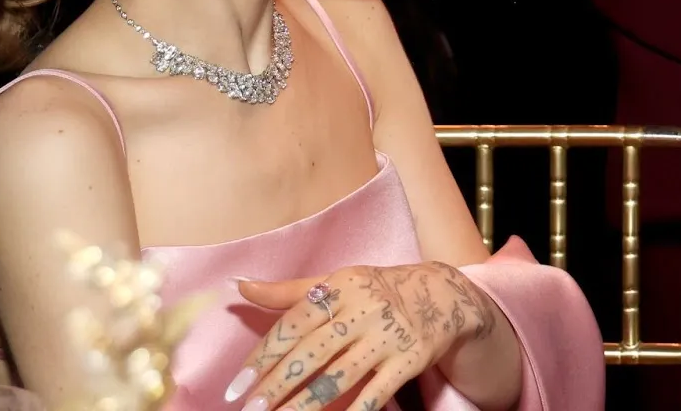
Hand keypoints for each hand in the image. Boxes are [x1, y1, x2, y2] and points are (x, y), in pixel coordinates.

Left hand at [228, 262, 501, 410]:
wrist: (442, 296)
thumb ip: (289, 291)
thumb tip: (239, 285)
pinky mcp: (409, 359)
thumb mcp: (337, 283)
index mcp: (341, 286)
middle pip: (313, 351)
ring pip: (340, 376)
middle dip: (278, 384)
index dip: (264, 355)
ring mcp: (388, 335)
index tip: (237, 385)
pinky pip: (377, 392)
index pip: (294, 322)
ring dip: (305, 404)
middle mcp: (364, 308)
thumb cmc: (376, 291)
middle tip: (250, 409)